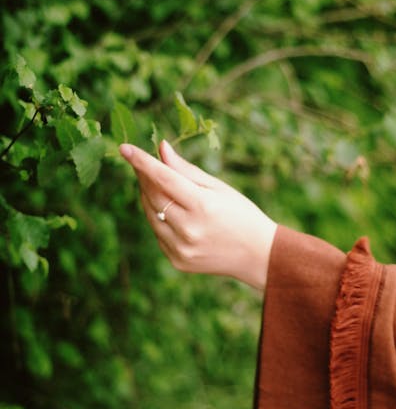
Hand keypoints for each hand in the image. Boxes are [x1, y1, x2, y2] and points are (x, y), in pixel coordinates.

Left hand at [119, 141, 276, 291]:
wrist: (257, 255)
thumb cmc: (240, 214)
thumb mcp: (218, 188)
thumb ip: (185, 170)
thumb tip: (161, 149)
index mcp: (202, 206)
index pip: (164, 179)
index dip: (142, 162)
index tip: (124, 148)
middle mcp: (188, 229)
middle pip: (152, 196)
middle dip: (143, 176)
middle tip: (140, 162)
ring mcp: (181, 248)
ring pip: (150, 214)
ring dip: (148, 196)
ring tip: (156, 184)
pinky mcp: (177, 260)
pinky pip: (158, 232)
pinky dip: (158, 218)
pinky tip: (170, 211)